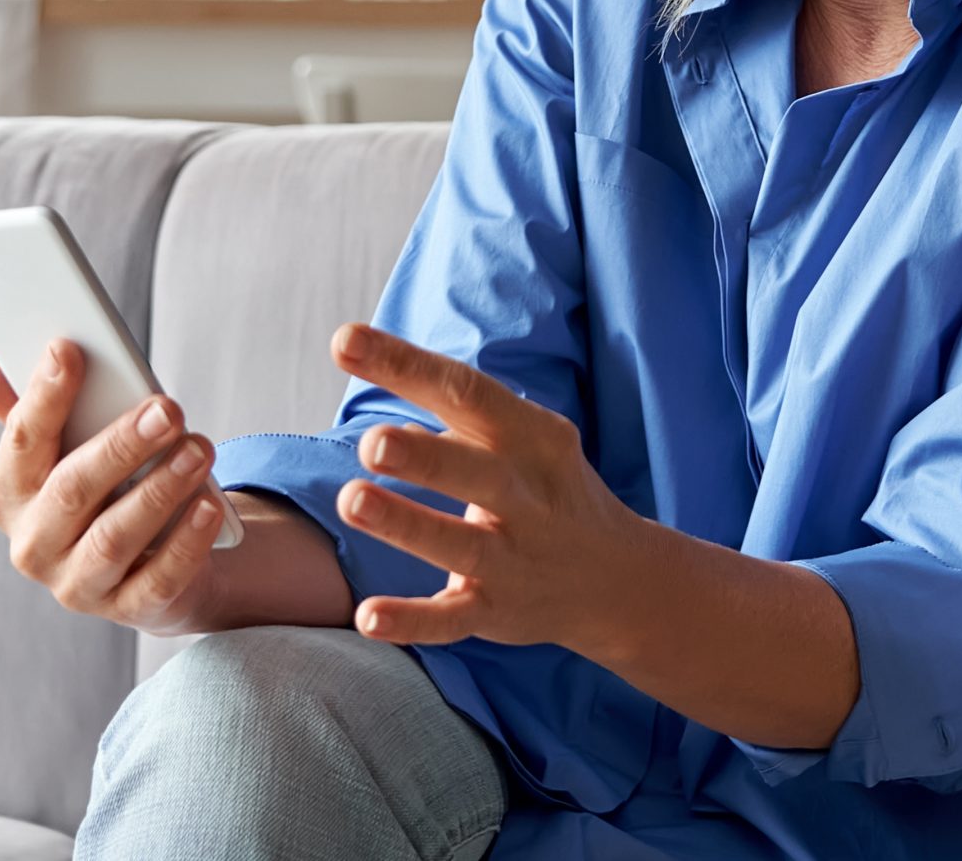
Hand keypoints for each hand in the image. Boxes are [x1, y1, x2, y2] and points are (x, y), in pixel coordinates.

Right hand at [0, 339, 227, 637]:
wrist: (144, 563)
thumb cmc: (99, 487)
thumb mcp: (63, 446)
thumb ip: (27, 405)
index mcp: (8, 494)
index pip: (20, 440)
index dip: (43, 395)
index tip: (68, 350)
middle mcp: (33, 544)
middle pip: (73, 489)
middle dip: (121, 445)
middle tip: (167, 409)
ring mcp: (76, 584)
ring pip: (115, 536)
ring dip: (160, 489)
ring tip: (198, 449)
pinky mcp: (127, 609)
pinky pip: (157, 578)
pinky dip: (185, 542)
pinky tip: (207, 505)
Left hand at [329, 323, 641, 651]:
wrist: (617, 578)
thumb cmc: (542, 484)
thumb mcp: (519, 435)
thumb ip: (451, 405)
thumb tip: (359, 355)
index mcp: (529, 436)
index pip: (466, 391)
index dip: (405, 365)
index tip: (345, 341)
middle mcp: (526, 495)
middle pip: (474, 471)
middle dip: (422, 457)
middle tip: (370, 442)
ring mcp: (513, 557)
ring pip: (459, 544)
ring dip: (406, 524)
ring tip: (352, 501)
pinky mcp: (496, 611)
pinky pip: (452, 618)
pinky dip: (411, 619)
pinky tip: (367, 617)